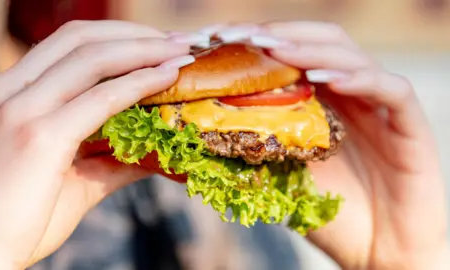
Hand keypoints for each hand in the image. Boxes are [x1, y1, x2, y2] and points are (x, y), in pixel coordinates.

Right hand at [0, 20, 203, 268]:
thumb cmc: (18, 218)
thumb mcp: (67, 177)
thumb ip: (110, 158)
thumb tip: (155, 151)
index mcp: (7, 94)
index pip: (67, 44)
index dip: (116, 36)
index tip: (157, 42)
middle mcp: (7, 90)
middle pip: (81, 38)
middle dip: (136, 35)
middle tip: (178, 41)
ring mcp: (19, 109)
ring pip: (92, 58)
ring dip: (145, 50)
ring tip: (181, 52)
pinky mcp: (38, 135)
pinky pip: (100, 98)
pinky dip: (138, 83)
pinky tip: (167, 78)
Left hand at [209, 22, 448, 268]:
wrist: (377, 251)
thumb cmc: (330, 214)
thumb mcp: (282, 177)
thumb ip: (255, 149)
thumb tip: (199, 131)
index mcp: (323, 100)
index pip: (291, 54)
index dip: (256, 41)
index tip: (217, 38)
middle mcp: (351, 93)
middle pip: (319, 41)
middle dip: (279, 35)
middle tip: (240, 36)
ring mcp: (381, 105)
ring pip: (352, 57)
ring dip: (312, 49)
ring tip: (276, 50)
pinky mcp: (410, 124)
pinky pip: (391, 90)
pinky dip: (359, 78)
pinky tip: (327, 78)